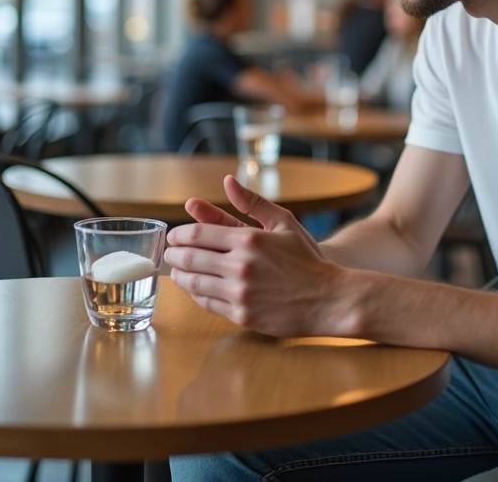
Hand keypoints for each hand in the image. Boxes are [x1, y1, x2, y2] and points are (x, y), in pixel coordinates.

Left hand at [163, 175, 350, 336]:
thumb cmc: (307, 259)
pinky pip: (207, 304)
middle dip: (174, 254)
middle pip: (190, 258)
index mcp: (249, 240)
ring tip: (177, 270)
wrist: (328, 299)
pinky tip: (196, 289)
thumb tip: (228, 181)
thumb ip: (253, 202)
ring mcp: (240, 293)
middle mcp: (241, 266)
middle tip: (169, 253)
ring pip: (194, 283)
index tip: (173, 236)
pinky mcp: (242, 315)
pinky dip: (195, 295)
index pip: (198, 234)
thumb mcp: (284, 223)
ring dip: (180, 276)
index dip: (179, 235)